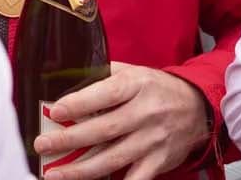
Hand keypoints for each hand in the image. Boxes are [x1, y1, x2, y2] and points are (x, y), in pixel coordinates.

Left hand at [34, 62, 211, 179]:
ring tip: (55, 174)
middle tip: (43, 145)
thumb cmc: (156, 88)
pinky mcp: (159, 161)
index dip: (78, 104)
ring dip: (81, 170)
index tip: (54, 111)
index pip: (104, 95)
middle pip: (103, 130)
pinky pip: (135, 179)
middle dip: (69, 140)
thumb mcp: (133, 72)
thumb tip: (66, 80)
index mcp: (136, 85)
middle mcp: (145, 113)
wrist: (197, 107)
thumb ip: (103, 76)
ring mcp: (152, 140)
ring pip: (113, 159)